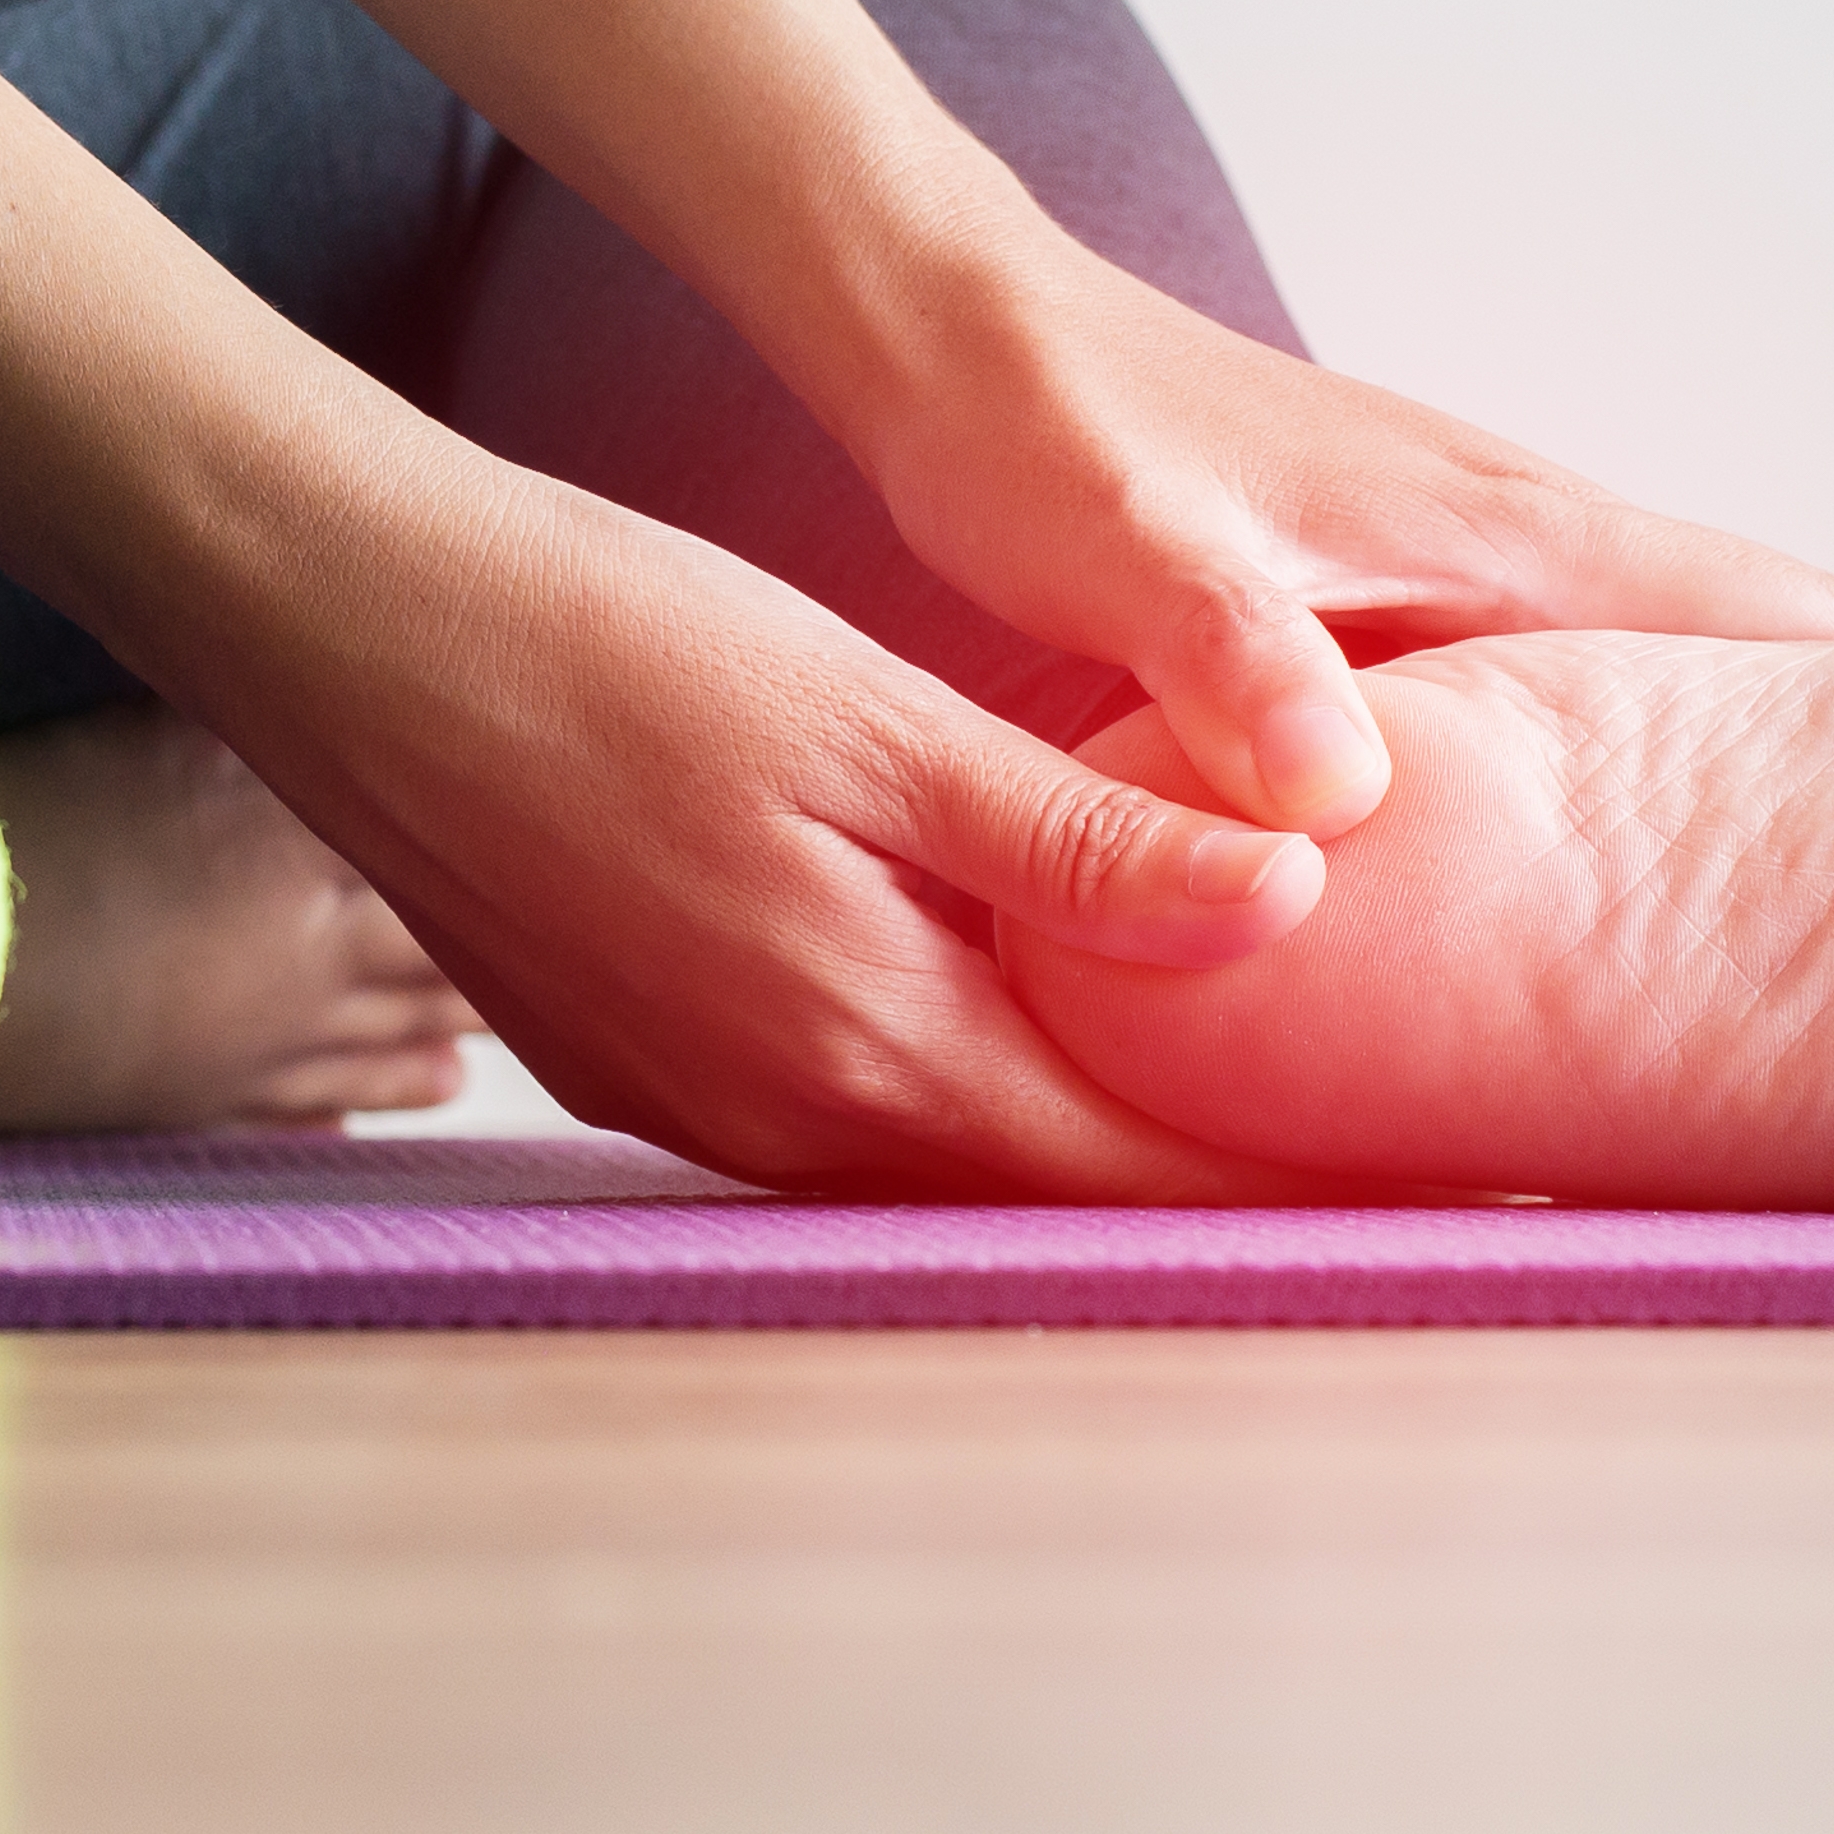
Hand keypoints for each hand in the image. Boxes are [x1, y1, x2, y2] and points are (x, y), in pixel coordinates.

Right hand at [141, 440, 1373, 1197]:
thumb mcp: (872, 715)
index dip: (1331, 1185)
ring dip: (1102, 1152)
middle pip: (1066, 1201)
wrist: (346, 631)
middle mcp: (792, 1123)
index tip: (1487, 1181)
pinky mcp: (650, 1071)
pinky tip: (1039, 1037)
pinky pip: (855, 1122)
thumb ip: (1076, 842)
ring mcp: (708, 1114)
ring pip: (960, 1167)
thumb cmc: (610, 636)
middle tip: (1435, 1166)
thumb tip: (1296, 904)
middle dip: (1239, 1192)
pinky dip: (972, 1096)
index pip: (1154, 1177)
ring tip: (1271, 1121)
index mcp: (875, 1041)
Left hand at [836, 234, 1833, 835]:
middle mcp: (1504, 530)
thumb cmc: (1042, 435)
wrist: (952, 336)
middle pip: (1736, 636)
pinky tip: (1602, 841)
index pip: (1745, 601)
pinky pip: (1545, 677)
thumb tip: (1349, 804)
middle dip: (1833, 749)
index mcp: (1489, 526)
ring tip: (1818, 907)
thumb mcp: (1129, 561)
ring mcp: (1451, 555)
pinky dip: (1605, 744)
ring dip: (1726, 754)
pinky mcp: (1384, 588)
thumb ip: (1239, 669)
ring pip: (1645, 661)